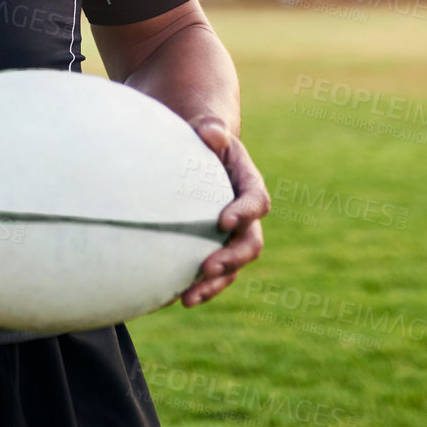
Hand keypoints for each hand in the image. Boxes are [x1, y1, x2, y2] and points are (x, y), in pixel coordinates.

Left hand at [180, 116, 267, 307]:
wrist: (194, 150)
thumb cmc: (199, 137)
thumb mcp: (205, 128)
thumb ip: (211, 129)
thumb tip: (212, 133)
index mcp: (248, 183)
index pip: (256, 200)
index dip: (245, 212)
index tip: (224, 222)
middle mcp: (245, 214)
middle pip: (250, 243)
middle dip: (232, 259)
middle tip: (209, 268)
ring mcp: (230, 235)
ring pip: (232, 267)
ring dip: (213, 285)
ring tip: (188, 298)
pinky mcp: (211, 247)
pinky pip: (208, 273)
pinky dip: (192, 286)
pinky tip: (169, 299)